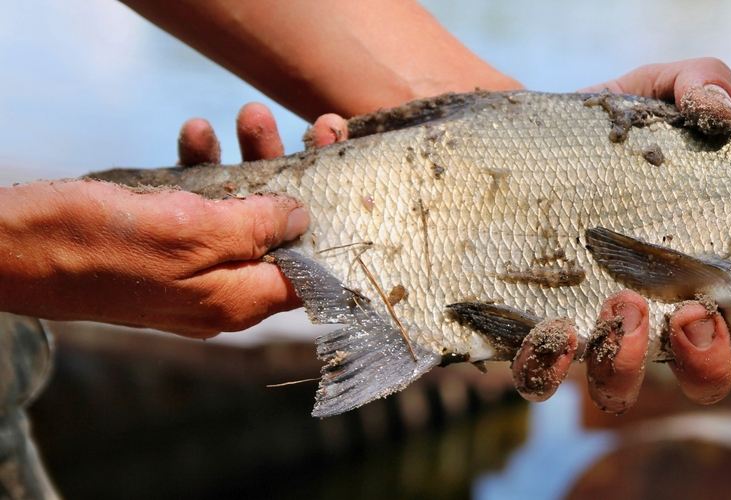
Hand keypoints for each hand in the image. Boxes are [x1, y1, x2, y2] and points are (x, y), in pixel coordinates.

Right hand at [0, 103, 311, 337]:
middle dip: (301, 175)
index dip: (336, 231)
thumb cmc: (98, 246)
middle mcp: (219, 287)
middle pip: (281, 233)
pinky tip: (193, 133)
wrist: (12, 246)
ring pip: (240, 208)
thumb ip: (255, 229)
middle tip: (321, 128)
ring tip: (248, 116)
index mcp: (236, 301)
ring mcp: (188, 263)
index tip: (357, 188)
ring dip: (250, 158)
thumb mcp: (192, 233)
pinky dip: (201, 166)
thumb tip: (301, 219)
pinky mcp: (160, 239)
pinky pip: (196, 202)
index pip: (309, 275)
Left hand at [516, 58, 730, 412]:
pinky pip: (548, 375)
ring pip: (629, 382)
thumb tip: (724, 113)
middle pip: (712, 369)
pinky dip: (556, 362)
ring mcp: (596, 324)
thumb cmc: (591, 130)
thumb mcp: (650, 92)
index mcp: (713, 260)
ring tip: (627, 302)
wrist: (495, 150)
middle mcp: (662, 303)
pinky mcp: (534, 331)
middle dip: (714, 358)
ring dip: (634, 357)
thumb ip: (699, 82)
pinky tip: (555, 326)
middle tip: (705, 313)